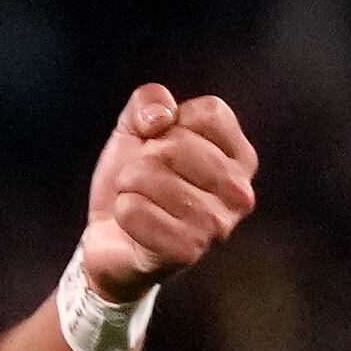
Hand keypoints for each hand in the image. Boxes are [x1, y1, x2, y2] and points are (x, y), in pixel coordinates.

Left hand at [77, 85, 257, 297]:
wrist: (110, 237)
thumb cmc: (136, 179)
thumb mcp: (137, 126)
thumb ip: (149, 99)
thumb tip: (160, 117)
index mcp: (240, 157)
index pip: (210, 113)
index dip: (170, 122)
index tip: (161, 145)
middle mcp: (239, 192)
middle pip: (176, 145)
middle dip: (142, 157)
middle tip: (142, 180)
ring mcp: (217, 225)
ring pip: (151, 177)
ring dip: (127, 185)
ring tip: (136, 199)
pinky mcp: (186, 251)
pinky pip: (134, 211)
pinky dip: (121, 211)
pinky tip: (131, 223)